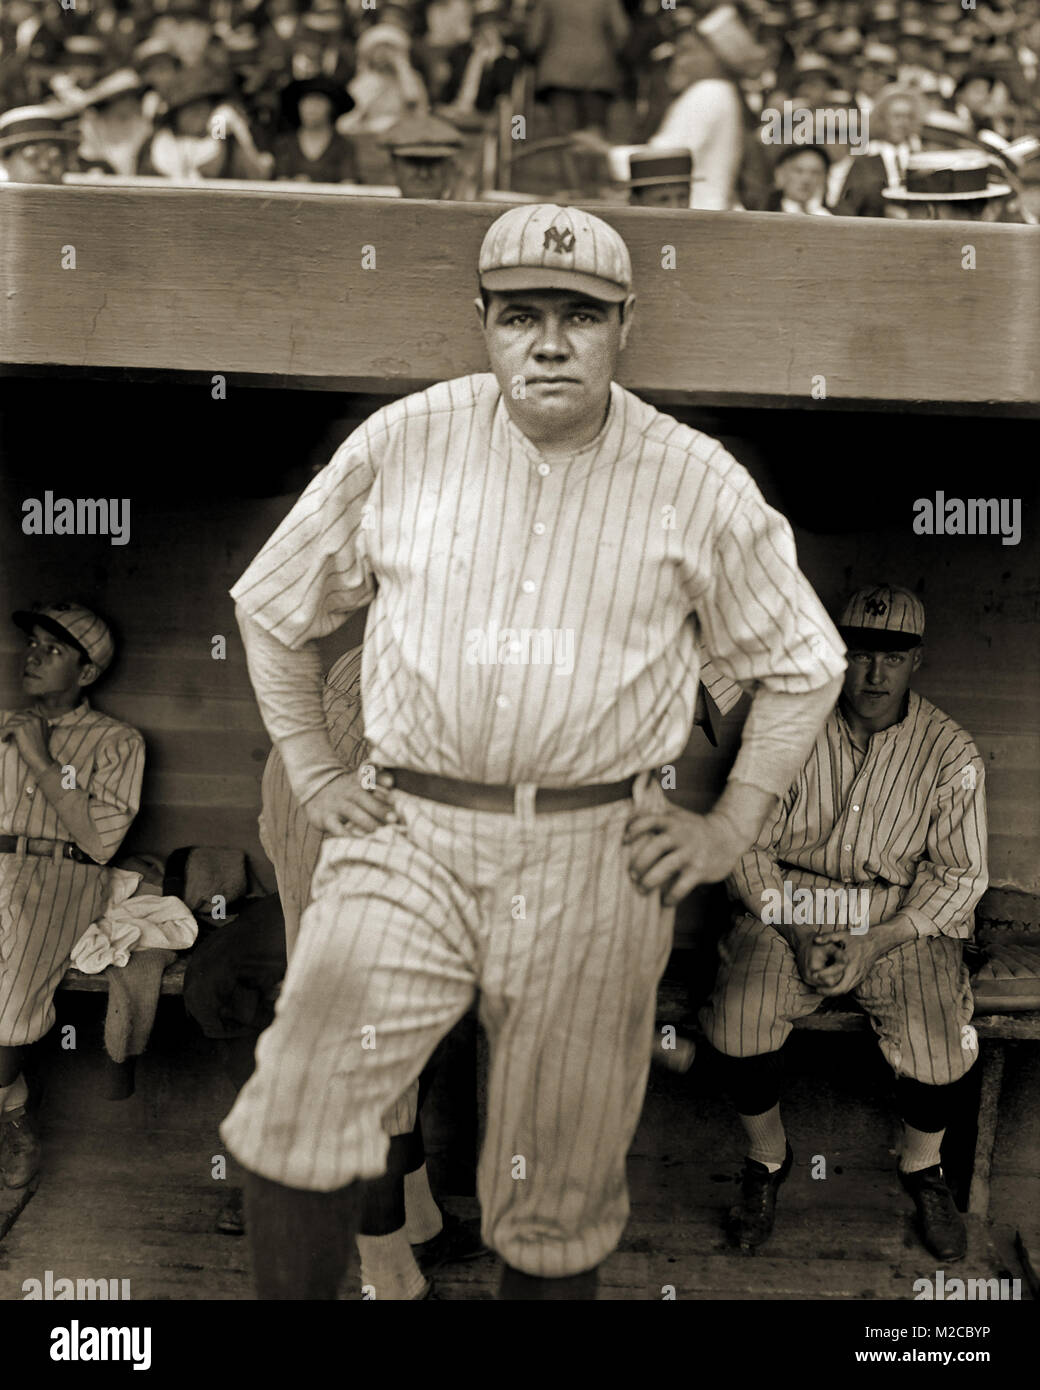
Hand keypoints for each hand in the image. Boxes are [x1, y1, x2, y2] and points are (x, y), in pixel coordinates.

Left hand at [0, 711, 52, 773]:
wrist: (40, 759)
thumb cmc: (39, 750)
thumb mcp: (41, 734)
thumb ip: (34, 725)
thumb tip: (19, 722)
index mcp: (41, 719)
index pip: (26, 712)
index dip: (18, 720)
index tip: (13, 728)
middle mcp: (36, 718)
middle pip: (17, 715)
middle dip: (11, 724)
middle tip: (8, 733)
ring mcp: (28, 722)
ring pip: (11, 721)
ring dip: (6, 730)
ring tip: (6, 738)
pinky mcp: (20, 728)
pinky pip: (6, 728)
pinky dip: (3, 734)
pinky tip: (5, 740)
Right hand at [302, 766, 397, 835]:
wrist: (315, 791)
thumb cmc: (348, 790)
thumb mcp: (361, 781)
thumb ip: (379, 779)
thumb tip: (393, 784)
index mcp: (360, 781)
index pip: (370, 775)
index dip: (380, 778)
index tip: (390, 783)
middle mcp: (348, 791)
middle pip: (363, 797)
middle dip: (379, 808)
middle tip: (394, 819)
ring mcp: (337, 804)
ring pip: (352, 812)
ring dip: (367, 822)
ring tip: (379, 832)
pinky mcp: (326, 818)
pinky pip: (336, 827)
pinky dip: (347, 835)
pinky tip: (359, 841)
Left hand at [623, 806, 743, 906]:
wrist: (728, 836)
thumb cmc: (695, 827)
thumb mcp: (679, 815)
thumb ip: (658, 812)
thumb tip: (630, 811)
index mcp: (672, 822)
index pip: (649, 820)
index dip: (634, 829)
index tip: (624, 841)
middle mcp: (681, 835)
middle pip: (655, 846)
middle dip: (639, 862)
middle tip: (631, 874)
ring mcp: (690, 853)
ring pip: (666, 866)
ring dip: (650, 880)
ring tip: (642, 890)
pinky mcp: (699, 869)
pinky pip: (681, 886)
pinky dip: (671, 896)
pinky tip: (665, 901)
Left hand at [798, 930, 879, 995]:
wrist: (876, 941)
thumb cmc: (858, 937)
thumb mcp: (843, 934)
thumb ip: (828, 937)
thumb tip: (815, 940)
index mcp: (849, 961)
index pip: (835, 973)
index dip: (823, 976)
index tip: (813, 976)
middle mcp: (855, 971)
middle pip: (841, 988)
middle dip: (828, 991)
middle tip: (817, 990)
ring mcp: (860, 975)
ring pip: (846, 990)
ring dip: (834, 992)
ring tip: (822, 990)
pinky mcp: (862, 977)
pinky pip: (851, 987)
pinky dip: (841, 989)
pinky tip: (832, 987)